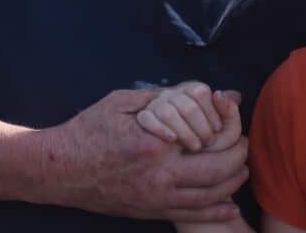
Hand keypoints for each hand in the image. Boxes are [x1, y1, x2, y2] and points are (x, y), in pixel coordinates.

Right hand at [40, 88, 248, 222]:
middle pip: (217, 172)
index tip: (232, 120)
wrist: (60, 169)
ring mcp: (155, 199)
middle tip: (244, 145)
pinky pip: (192, 216)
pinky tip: (230, 206)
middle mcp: (159, 176)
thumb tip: (204, 90)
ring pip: (209, 198)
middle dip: (238, 157)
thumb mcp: (124, 101)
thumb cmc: (89, 130)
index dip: (226, 129)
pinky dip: (216, 211)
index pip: (205, 138)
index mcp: (154, 144)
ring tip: (242, 169)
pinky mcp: (150, 212)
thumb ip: (165, 96)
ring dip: (233, 183)